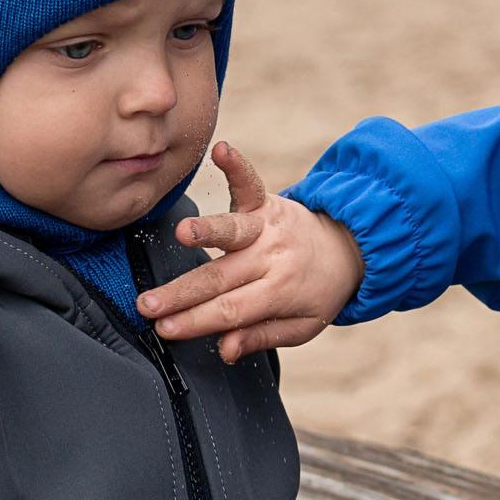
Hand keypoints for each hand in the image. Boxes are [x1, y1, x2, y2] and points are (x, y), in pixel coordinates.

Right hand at [136, 141, 365, 361]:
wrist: (351, 248)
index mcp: (280, 291)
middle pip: (221, 277)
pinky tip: (220, 150)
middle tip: (147, 304)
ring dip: (206, 231)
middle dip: (181, 292)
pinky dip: (236, 165)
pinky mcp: (266, 201)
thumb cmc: (319, 291)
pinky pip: (250, 182)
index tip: (164, 329)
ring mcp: (268, 227)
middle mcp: (272, 257)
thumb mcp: (301, 327)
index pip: (231, 310)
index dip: (196, 321)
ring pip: (232, 231)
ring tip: (181, 233)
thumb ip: (261, 336)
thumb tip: (224, 349)